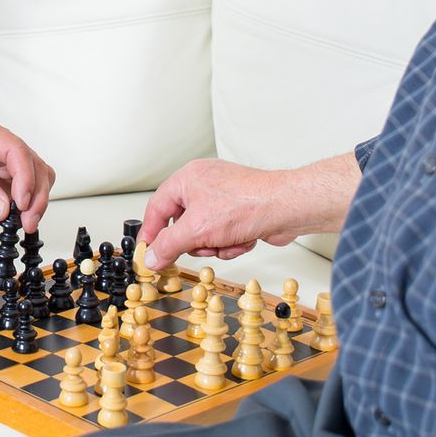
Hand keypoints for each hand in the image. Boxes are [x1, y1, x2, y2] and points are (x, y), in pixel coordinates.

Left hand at [0, 114, 54, 232]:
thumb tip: (3, 207)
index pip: (15, 149)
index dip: (24, 175)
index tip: (22, 201)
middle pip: (33, 164)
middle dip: (35, 193)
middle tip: (28, 218)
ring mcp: (3, 167)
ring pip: (37, 178)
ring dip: (37, 202)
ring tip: (27, 222)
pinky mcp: (4, 185)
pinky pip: (28, 193)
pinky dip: (31, 207)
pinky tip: (22, 219)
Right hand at [141, 152, 360, 269]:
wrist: (286, 207)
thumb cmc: (247, 204)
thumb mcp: (197, 230)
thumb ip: (168, 245)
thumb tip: (151, 257)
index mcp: (187, 179)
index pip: (158, 208)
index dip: (151, 232)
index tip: (148, 253)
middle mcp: (204, 184)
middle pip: (182, 224)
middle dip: (195, 241)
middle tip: (202, 246)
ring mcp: (223, 198)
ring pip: (204, 233)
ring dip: (216, 245)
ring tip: (229, 241)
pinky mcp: (240, 211)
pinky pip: (223, 234)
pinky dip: (232, 243)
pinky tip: (243, 240)